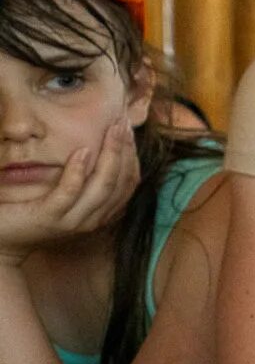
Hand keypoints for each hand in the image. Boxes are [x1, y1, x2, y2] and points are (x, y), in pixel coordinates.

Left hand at [0, 122, 138, 265]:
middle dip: (125, 150)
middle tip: (123, 122)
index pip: (129, 182)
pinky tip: (82, 151)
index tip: (128, 129)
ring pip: (103, 186)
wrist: (2, 241)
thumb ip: (81, 180)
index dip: (132, 155)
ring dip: (111, 155)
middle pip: (122, 181)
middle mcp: (93, 218)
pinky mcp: (49, 218)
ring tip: (111, 130)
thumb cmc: (29, 212)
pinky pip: (69, 192)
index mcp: (100, 212)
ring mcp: (72, 220)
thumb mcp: (63, 196)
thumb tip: (94, 147)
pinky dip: (78, 171)